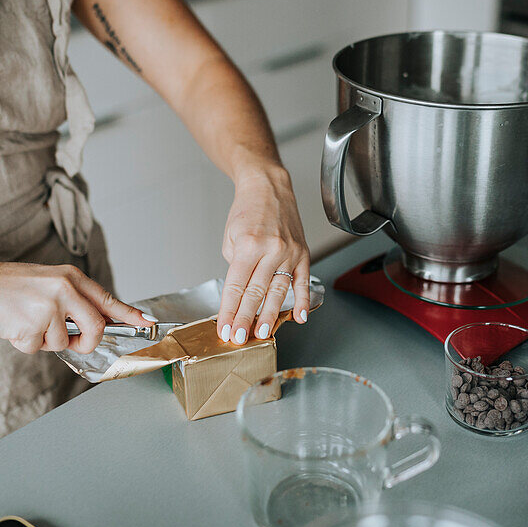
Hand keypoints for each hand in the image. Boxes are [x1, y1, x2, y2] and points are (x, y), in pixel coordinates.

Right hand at [0, 261, 149, 353]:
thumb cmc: (5, 287)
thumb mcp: (46, 282)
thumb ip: (71, 299)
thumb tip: (95, 322)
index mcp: (70, 277)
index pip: (107, 299)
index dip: (129, 314)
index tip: (147, 323)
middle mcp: (64, 288)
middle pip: (96, 327)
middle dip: (86, 342)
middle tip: (71, 342)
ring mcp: (49, 305)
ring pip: (63, 342)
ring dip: (44, 341)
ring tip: (24, 321)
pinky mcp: (31, 323)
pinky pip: (38, 348)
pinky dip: (25, 344)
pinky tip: (12, 326)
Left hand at [217, 166, 309, 344]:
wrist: (269, 188)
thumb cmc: (248, 211)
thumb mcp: (230, 237)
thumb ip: (236, 266)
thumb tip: (241, 293)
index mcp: (249, 245)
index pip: (236, 286)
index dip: (229, 310)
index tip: (224, 328)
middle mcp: (271, 249)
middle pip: (256, 292)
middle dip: (246, 319)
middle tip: (239, 338)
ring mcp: (289, 252)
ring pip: (278, 291)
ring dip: (270, 316)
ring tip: (262, 334)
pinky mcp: (303, 253)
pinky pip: (303, 281)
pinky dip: (302, 301)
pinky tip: (299, 318)